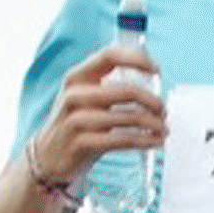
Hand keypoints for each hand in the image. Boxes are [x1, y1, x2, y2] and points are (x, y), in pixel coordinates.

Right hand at [29, 41, 167, 184]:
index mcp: (77, 77)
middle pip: (127, 91)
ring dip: (154, 124)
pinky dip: (146, 141)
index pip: (110, 56)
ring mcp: (76, 119)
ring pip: (130, 117)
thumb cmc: (76, 122)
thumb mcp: (84, 97)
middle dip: (153, 102)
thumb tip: (151, 78)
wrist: (49, 156)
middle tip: (163, 111)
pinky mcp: (82, 143)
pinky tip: (156, 142)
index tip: (156, 70)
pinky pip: (124, 139)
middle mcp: (75, 95)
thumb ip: (109, 84)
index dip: (138, 60)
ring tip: (163, 129)